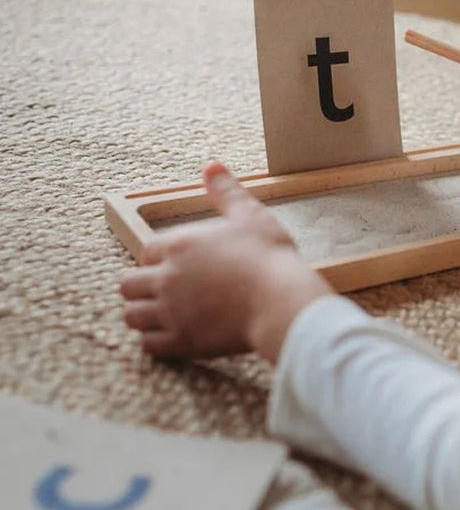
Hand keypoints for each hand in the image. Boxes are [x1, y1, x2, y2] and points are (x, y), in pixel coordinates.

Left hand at [120, 161, 331, 361]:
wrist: (281, 300)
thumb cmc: (270, 257)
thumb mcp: (250, 215)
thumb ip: (226, 191)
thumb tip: (211, 165)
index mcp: (179, 245)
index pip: (146, 252)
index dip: (159, 260)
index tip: (176, 267)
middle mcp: (167, 277)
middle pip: (127, 285)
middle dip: (142, 288)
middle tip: (164, 293)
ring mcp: (171, 311)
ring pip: (132, 315)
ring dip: (144, 315)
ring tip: (163, 316)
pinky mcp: (182, 340)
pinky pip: (149, 344)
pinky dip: (156, 341)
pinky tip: (173, 337)